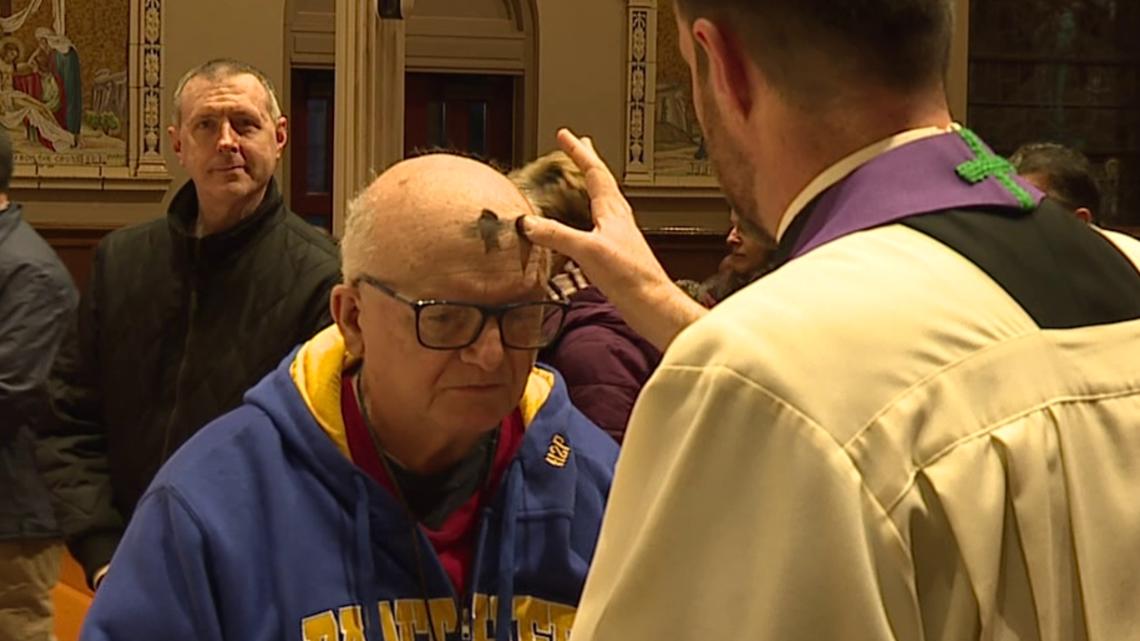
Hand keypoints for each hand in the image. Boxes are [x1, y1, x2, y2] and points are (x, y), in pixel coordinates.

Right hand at [517, 129, 706, 348]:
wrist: (652, 304)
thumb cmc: (630, 277)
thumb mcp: (587, 251)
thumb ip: (557, 235)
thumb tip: (529, 222)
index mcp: (612, 211)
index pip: (593, 172)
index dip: (578, 152)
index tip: (565, 135)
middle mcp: (618, 219)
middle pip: (603, 181)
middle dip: (589, 161)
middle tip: (580, 145)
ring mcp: (620, 236)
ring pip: (604, 200)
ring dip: (591, 185)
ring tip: (582, 178)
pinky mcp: (619, 253)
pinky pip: (602, 223)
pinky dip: (590, 213)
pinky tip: (587, 225)